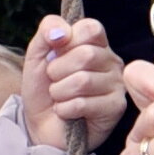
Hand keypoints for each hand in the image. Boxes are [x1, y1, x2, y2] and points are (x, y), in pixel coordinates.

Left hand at [20, 11, 127, 153]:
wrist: (39, 125)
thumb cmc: (43, 89)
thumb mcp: (37, 54)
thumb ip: (47, 31)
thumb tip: (62, 32)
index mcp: (96, 43)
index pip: (90, 28)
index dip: (67, 41)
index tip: (56, 54)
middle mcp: (111, 61)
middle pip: (86, 55)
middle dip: (58, 71)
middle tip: (54, 81)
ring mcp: (117, 85)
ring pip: (83, 81)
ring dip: (60, 92)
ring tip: (60, 98)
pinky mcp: (116, 108)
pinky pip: (84, 103)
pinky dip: (65, 109)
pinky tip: (67, 112)